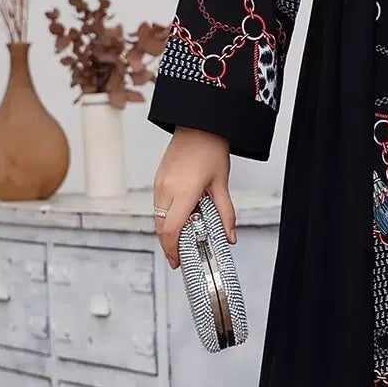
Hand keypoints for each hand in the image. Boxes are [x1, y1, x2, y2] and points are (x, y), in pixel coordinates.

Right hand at [152, 128, 237, 266]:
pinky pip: (158, 205)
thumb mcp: (221, 184)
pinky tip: (180, 217)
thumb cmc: (210, 149)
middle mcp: (166, 190)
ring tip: (184, 236)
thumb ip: (225, 213)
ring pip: (158, 218)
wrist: (199, 125)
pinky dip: (166, 217)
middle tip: (180, 255)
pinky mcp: (158, 179)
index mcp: (183, 192)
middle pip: (161, 228)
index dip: (172, 250)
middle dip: (169, 245)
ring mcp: (159, 184)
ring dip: (168, 230)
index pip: (171, 230)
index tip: (178, 261)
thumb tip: (229, 235)